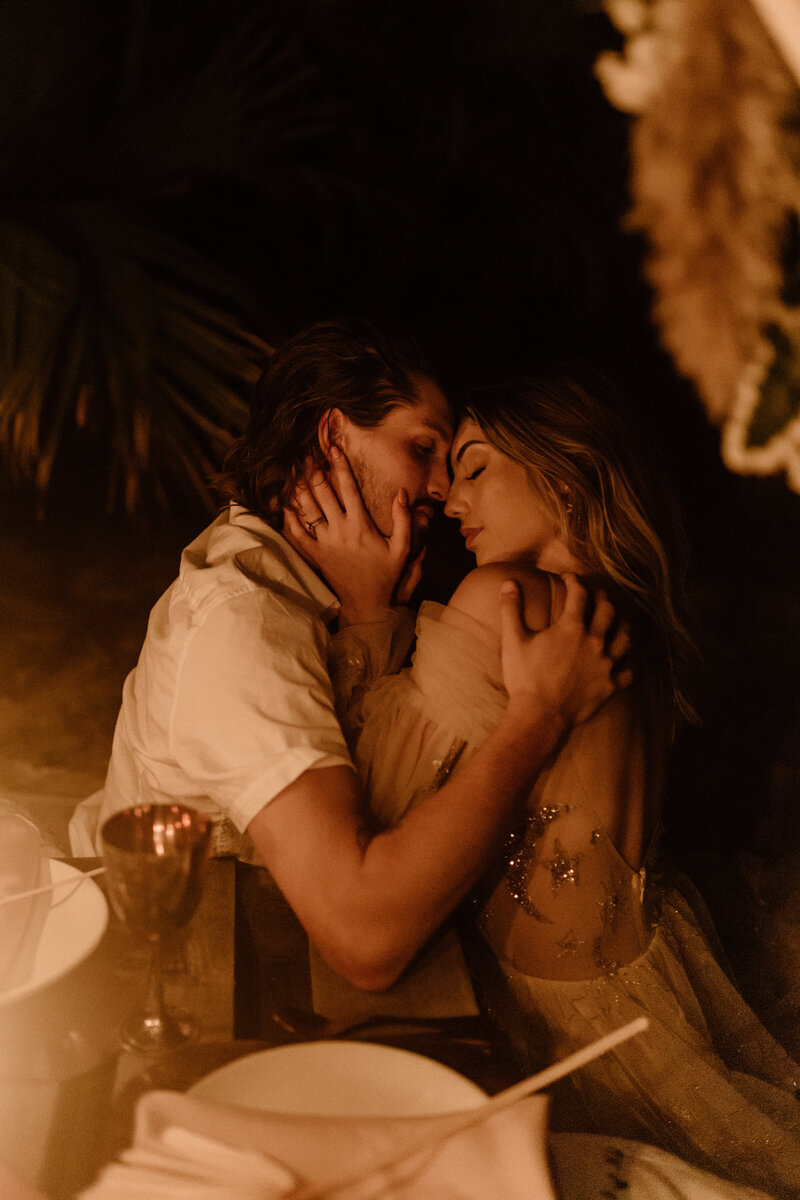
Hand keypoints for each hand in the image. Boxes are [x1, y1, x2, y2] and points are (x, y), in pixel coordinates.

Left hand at [283, 446, 415, 624]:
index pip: (348, 488)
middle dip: (313, 471)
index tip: (333, 448)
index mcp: (360, 524)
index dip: (340, 465)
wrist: (366, 603)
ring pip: (307, 509)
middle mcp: (340, 530)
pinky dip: (289, 519)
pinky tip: (285, 505)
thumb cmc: (386, 574)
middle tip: (305, 454)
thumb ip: (403, 519)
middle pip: (322, 493)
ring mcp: (324, 542)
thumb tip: (402, 492)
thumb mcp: (402, 548)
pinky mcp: (315, 555)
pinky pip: (297, 534)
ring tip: (294, 472)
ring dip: (299, 489)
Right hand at [499, 573, 631, 726]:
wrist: (540, 715)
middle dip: (602, 598)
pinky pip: (628, 672)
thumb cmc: (525, 678)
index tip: (569, 578)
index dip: (575, 581)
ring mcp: (605, 664)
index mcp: (571, 627)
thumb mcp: (513, 640)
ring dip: (621, 625)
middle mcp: (594, 641)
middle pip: (608, 610)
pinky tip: (622, 662)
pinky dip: (627, 665)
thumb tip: (508, 583)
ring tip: (617, 621)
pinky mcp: (610, 686)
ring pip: (625, 637)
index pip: (579, 594)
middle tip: (597, 595)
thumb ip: (511, 609)